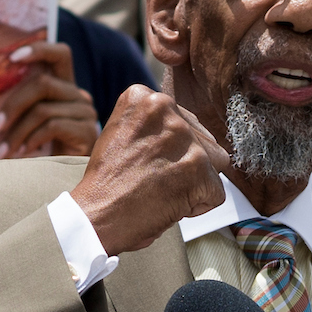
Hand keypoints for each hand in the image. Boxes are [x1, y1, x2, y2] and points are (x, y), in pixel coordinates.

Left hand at [0, 42, 98, 157]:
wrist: (67, 176)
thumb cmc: (41, 148)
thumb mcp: (29, 122)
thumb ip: (20, 105)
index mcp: (64, 85)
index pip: (59, 54)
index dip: (38, 49)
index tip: (11, 58)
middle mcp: (78, 95)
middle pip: (43, 84)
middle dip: (12, 106)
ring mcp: (85, 113)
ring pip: (43, 110)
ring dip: (17, 133)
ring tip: (4, 152)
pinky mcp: (87, 132)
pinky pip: (52, 127)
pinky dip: (31, 141)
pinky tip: (22, 154)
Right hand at [67, 86, 227, 255]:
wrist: (95, 215)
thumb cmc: (107, 183)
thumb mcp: (123, 133)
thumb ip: (155, 126)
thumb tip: (192, 132)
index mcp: (145, 97)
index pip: (185, 122)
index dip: (172, 150)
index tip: (147, 162)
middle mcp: (166, 108)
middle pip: (203, 140)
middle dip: (186, 165)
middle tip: (154, 180)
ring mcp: (184, 137)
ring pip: (215, 163)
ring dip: (195, 182)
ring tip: (163, 191)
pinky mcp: (197, 166)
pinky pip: (216, 191)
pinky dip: (197, 207)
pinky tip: (169, 205)